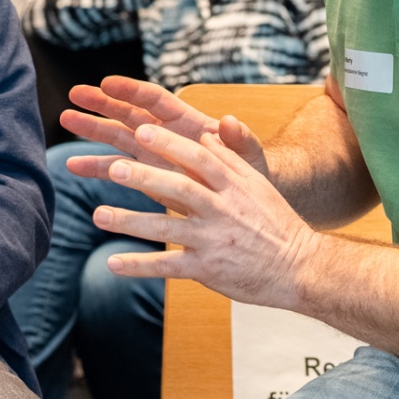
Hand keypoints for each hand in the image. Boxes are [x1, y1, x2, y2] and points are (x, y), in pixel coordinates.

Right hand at [61, 75, 268, 182]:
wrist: (246, 205)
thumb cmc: (251, 174)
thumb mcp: (250, 158)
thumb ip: (241, 141)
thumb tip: (230, 122)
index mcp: (188, 122)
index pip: (157, 100)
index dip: (132, 91)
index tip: (107, 83)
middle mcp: (165, 134)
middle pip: (129, 112)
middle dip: (102, 103)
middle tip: (74, 94)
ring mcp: (153, 154)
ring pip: (117, 136)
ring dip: (92, 128)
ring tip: (65, 120)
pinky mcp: (146, 176)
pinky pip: (116, 168)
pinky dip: (95, 167)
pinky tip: (73, 166)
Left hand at [91, 123, 321, 309]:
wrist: (301, 268)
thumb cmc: (276, 222)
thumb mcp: (258, 185)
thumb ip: (229, 158)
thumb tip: (205, 132)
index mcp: (234, 186)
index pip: (198, 158)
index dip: (170, 143)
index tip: (142, 129)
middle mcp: (221, 210)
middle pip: (179, 188)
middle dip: (145, 177)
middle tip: (114, 167)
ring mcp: (213, 240)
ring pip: (166, 227)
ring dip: (130, 221)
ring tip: (97, 214)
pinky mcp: (207, 269)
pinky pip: (168, 266)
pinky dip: (139, 266)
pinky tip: (112, 263)